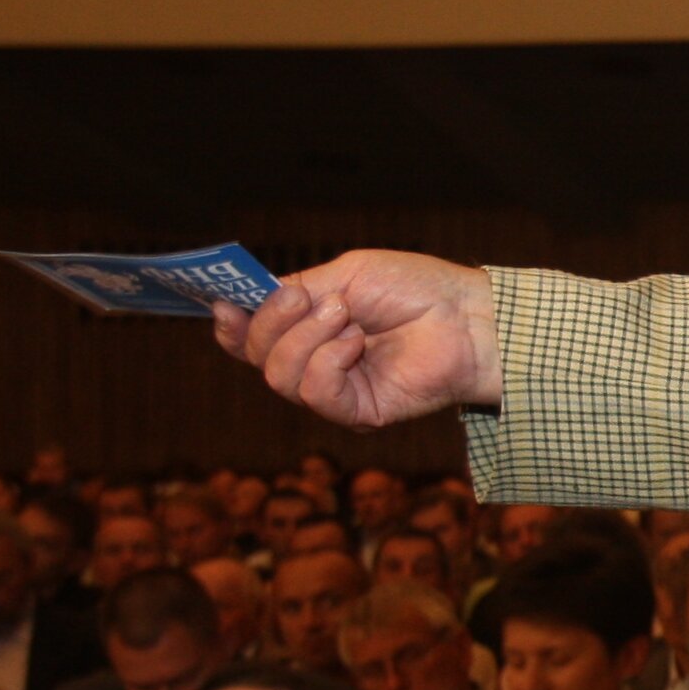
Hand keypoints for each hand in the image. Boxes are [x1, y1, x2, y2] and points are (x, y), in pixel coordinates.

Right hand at [216, 252, 502, 429]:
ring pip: (279, 377)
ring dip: (308, 338)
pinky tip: (356, 344)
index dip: (230, 326)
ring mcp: (335, 391)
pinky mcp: (357, 413)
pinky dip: (329, 362)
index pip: (249, 340)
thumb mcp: (344, 276)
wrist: (464, 316)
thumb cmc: (414, 289)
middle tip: (310, 299)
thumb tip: (244, 301)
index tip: (223, 305)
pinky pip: (315, 394)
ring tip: (348, 317)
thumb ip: (294, 292)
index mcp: (307, 329)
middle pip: (256, 357)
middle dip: (275, 322)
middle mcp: (315, 363)